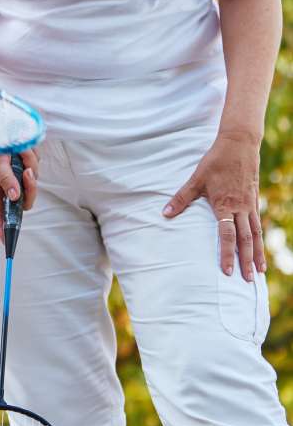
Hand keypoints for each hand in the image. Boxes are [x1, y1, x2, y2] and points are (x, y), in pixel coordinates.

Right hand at [0, 148, 38, 243]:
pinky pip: (36, 164)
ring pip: (33, 179)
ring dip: (28, 162)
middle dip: (30, 187)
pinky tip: (22, 146)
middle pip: (25, 200)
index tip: (6, 241)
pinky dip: (31, 153)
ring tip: (18, 149)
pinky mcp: (28, 164)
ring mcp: (19, 175)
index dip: (1, 227)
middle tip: (27, 172)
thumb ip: (5, 178)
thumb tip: (15, 197)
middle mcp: (7, 184)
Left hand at [162, 131, 264, 279]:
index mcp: (225, 204)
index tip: (227, 271)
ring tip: (259, 272)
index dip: (227, 254)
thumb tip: (164, 213)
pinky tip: (259, 249)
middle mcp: (241, 208)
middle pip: (245, 239)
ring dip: (257, 254)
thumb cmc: (215, 161)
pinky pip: (258, 225)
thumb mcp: (196, 178)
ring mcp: (250, 205)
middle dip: (246, 261)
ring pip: (255, 234)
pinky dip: (260, 239)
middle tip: (247, 281)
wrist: (239, 144)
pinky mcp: (254, 201)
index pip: (227, 234)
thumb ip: (181, 198)